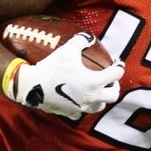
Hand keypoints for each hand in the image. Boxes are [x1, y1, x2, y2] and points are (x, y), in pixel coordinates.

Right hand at [9, 33, 124, 118]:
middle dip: (115, 86)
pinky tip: (80, 98)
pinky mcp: (71, 112)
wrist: (31, 86)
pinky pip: (83, 111)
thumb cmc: (52, 67)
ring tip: (98, 90)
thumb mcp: (67, 49)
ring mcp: (82, 107)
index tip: (117, 63)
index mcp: (94, 82)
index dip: (119, 67)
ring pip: (100, 106)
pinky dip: (85, 105)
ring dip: (102, 98)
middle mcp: (92, 97)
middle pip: (114, 95)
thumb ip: (81, 41)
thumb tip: (88, 37)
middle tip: (110, 80)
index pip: (116, 74)